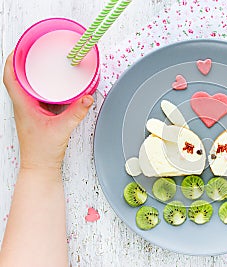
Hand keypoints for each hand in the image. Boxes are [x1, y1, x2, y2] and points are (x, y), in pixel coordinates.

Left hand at [3, 52, 93, 171]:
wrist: (40, 167)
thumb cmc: (42, 151)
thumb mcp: (62, 129)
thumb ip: (76, 112)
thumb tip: (88, 98)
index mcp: (23, 105)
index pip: (10, 76)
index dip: (13, 59)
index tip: (21, 47)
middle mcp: (23, 105)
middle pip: (18, 77)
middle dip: (25, 61)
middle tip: (37, 51)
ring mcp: (29, 110)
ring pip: (28, 86)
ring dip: (34, 74)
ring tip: (46, 64)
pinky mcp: (37, 115)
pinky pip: (38, 95)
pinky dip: (44, 86)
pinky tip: (55, 86)